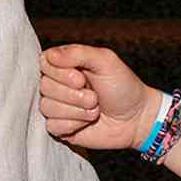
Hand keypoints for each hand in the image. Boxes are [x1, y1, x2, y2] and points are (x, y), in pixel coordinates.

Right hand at [39, 44, 161, 150]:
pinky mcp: (60, 127)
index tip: (82, 79)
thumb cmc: (123, 87)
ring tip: (94, 108)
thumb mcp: (106, 61)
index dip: (62, 74)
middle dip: (74, 95)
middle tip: (94, 97)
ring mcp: (58, 106)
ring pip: (47, 107)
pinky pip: (52, 126)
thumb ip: (78, 53)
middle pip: (44, 87)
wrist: (136, 118)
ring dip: (77, 110)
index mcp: (65, 65)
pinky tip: (87, 122)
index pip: (44, 63)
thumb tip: (51, 55)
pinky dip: (74, 124)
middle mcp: (58, 84)